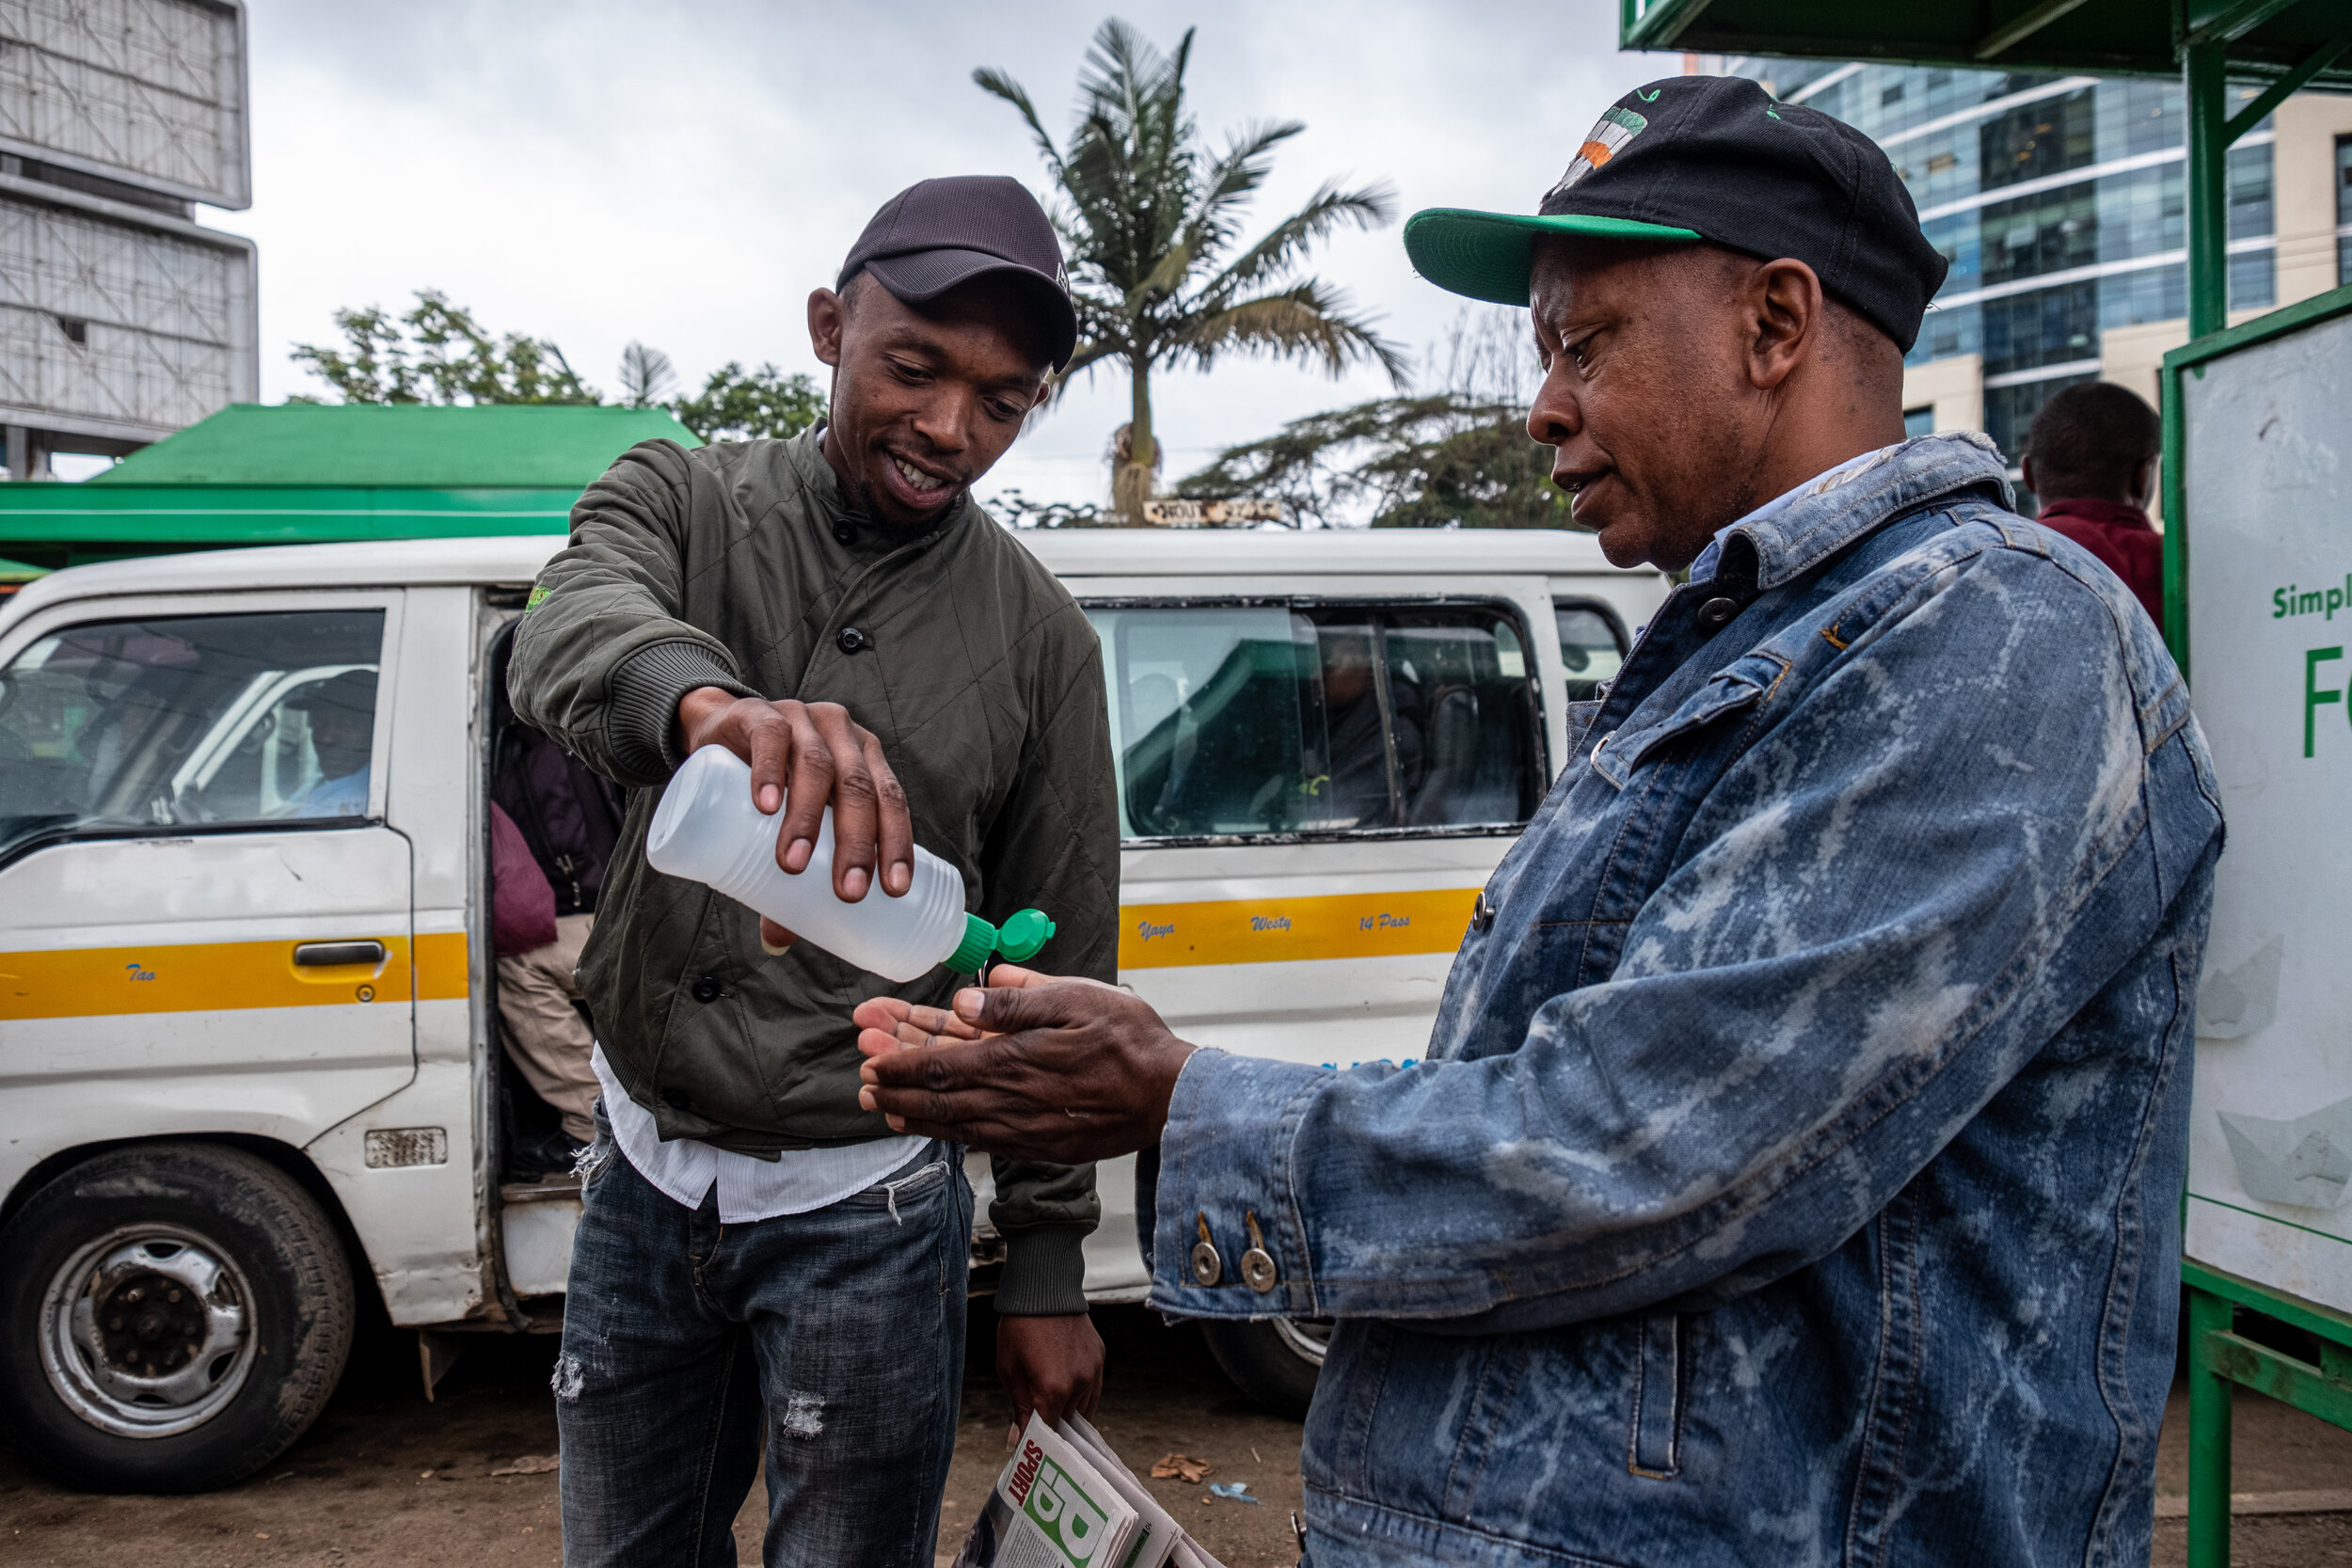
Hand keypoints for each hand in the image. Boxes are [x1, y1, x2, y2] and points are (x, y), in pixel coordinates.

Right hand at [675, 687, 911, 950]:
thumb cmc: (767, 787)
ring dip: (809, 818)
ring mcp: (804, 720)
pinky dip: (770, 771)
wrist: (716, 733)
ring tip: (793, 863)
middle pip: (859, 790)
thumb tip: (780, 942)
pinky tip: (767, 804)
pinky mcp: (760, 714)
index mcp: (865, 761)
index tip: (894, 890)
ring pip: (818, 767)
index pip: (892, 801)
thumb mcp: (784, 828)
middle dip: (857, 843)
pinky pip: (771, 738)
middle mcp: (843, 737)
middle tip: (847, 892)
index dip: (897, 843)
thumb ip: (787, 877)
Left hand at [853, 966, 1196, 1161]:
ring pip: (953, 1123)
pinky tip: (931, 1127)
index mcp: (1017, 1058)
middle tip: (863, 1076)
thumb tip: (966, 995)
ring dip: (912, 1113)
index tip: (871, 1051)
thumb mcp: (1078, 997)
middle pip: (937, 1096)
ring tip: (880, 1106)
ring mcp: (1024, 1129)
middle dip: (895, 1083)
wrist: (1171, 1097)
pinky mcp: (1038, 1145)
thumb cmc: (1130, 1041)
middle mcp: (1013, 1100)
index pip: (941, 1062)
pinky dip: (947, 1133)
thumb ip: (1018, 998)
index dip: (900, 1059)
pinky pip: (980, 1141)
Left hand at [995, 1312, 1103, 1448]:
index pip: (1049, 1432)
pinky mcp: (1100, 1358)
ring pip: (1084, 1409)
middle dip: (1052, 1427)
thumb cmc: (1019, 1328)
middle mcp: (1079, 1384)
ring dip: (1069, 1413)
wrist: (1044, 1288)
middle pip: (1067, 1423)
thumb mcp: (1009, 1369)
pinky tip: (1067, 1394)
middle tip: (1038, 1428)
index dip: (1039, 1442)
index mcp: (1052, 1389)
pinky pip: (1093, 1389)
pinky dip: (1081, 1397)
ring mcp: (1093, 1371)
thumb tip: (1017, 1440)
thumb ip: (1018, 1407)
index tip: (1029, 1445)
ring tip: (1052, 1410)